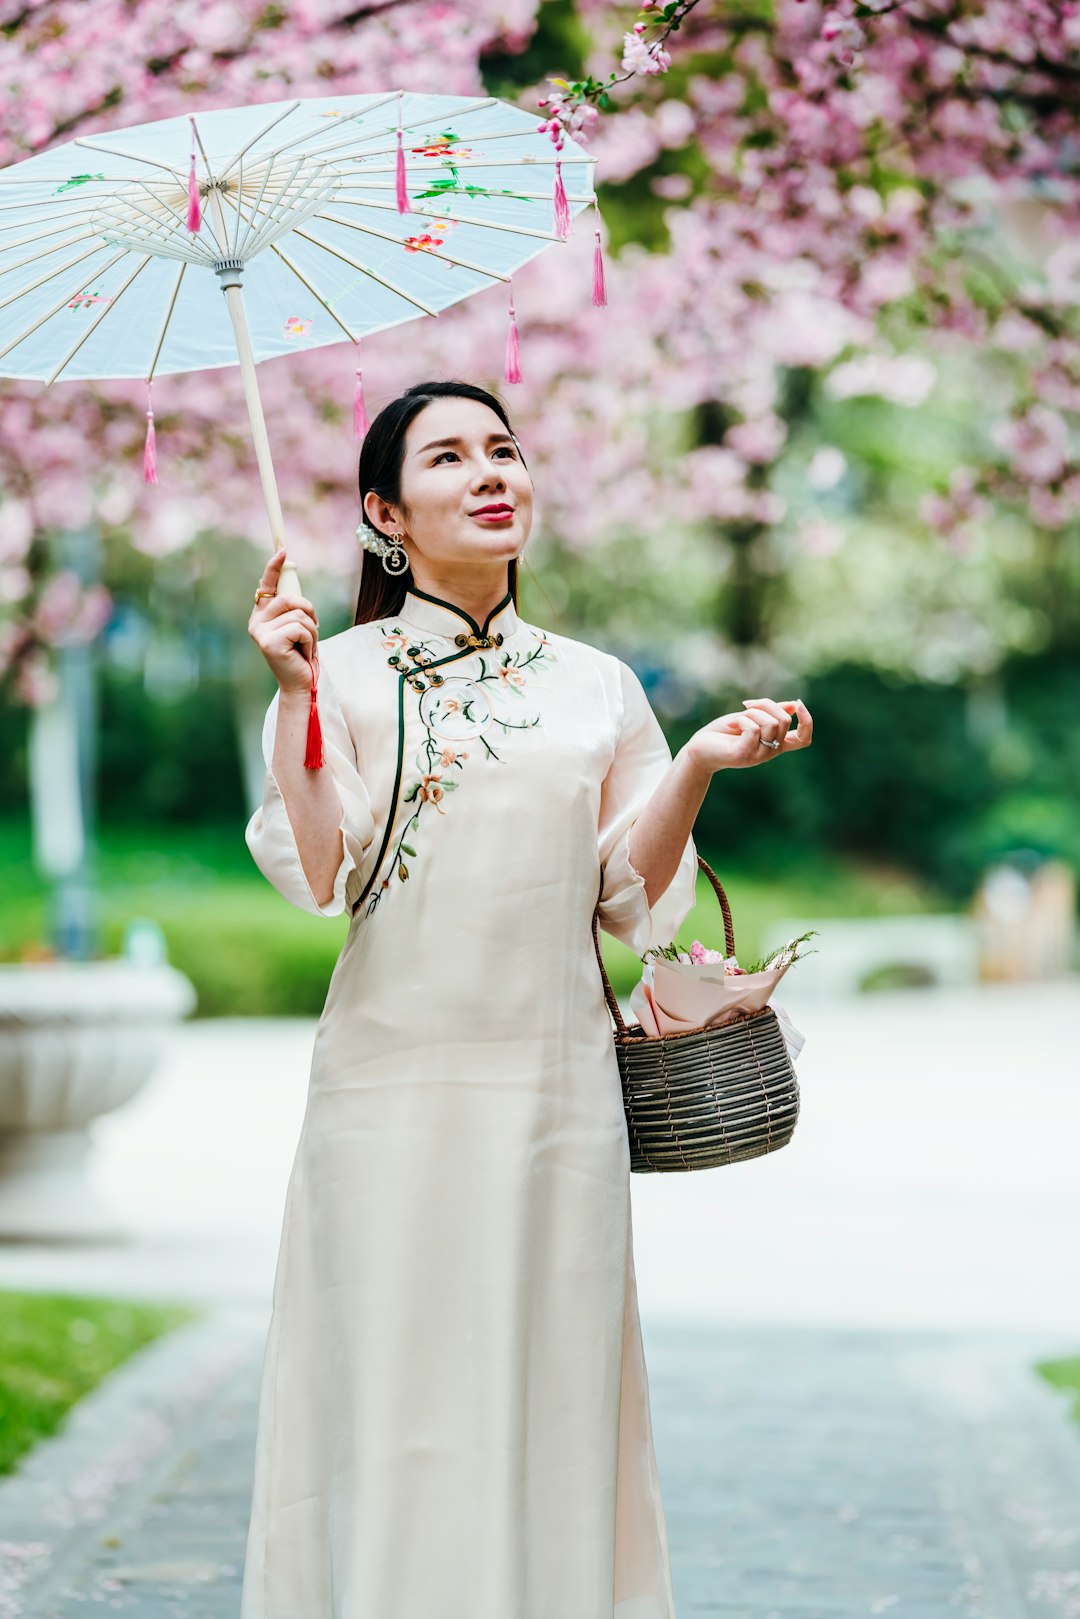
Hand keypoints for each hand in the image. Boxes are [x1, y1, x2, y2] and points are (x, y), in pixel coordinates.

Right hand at [248, 547, 320, 695]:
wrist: (301, 684)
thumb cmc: (301, 655)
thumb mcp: (298, 627)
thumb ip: (293, 607)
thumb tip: (291, 572)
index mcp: (262, 615)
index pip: (267, 586)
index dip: (274, 568)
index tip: (283, 551)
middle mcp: (256, 622)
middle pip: (289, 598)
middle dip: (309, 612)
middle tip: (313, 631)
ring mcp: (260, 632)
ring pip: (298, 614)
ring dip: (312, 632)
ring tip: (306, 648)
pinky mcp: (268, 642)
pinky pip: (300, 628)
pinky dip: (309, 642)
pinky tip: (303, 654)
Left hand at [684, 697, 812, 773]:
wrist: (698, 750)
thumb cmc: (723, 734)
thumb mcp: (750, 719)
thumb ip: (770, 713)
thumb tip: (794, 705)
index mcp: (775, 744)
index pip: (804, 739)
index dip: (807, 721)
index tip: (798, 703)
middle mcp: (770, 752)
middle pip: (784, 720)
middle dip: (766, 704)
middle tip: (747, 705)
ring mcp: (758, 755)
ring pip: (770, 723)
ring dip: (751, 713)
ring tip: (736, 719)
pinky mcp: (743, 755)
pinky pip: (753, 729)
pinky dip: (741, 720)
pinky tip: (731, 725)